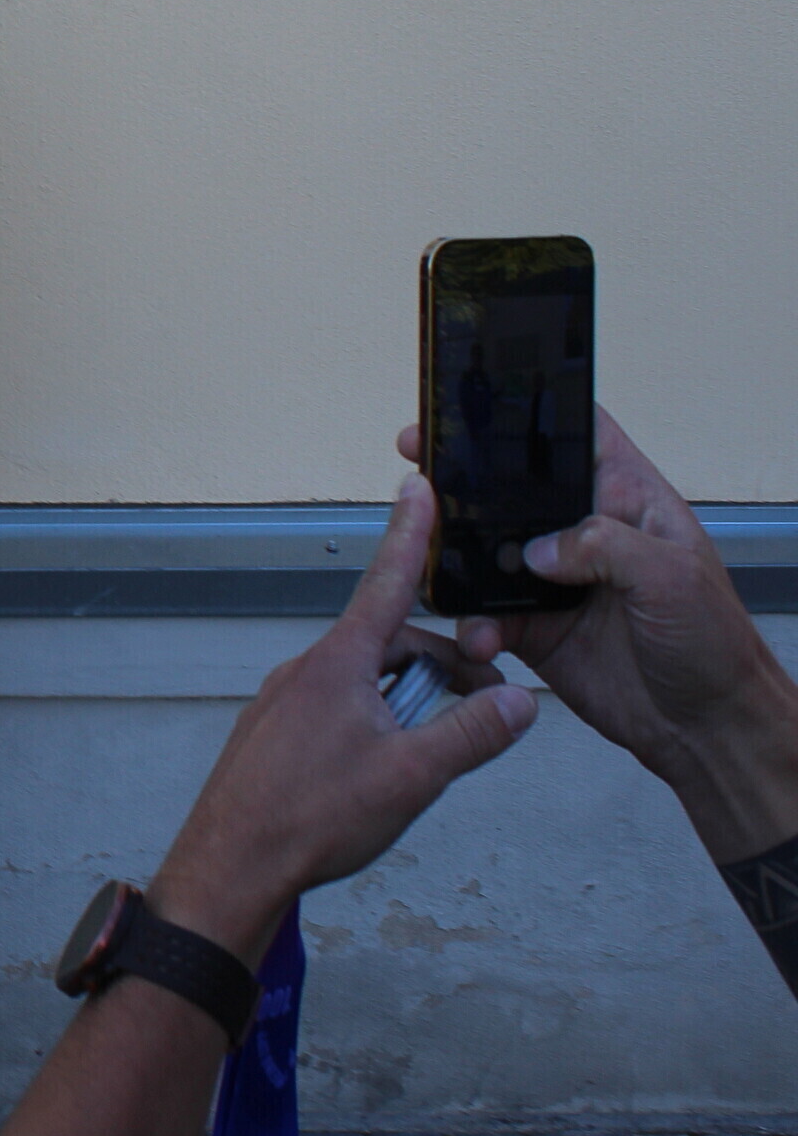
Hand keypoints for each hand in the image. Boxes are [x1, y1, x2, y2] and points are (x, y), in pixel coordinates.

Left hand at [151, 472, 536, 959]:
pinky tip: (387, 769)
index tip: (415, 485)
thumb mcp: (411, 777)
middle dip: (443, 664)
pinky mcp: (275, 735)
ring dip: (411, 701)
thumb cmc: (309, 820)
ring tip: (439, 751)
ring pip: (366, 682)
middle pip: (390, 645)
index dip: (409, 535)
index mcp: (339, 664)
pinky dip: (376, 723)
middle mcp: (306, 671)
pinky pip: (337, 710)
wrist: (229, 868)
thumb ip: (471, 734)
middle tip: (490, 700)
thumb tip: (521, 702)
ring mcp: (285, 702)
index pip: (386, 584)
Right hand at [398, 409, 797, 862]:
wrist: (705, 727)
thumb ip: (606, 545)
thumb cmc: (715, 644)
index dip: (532, 416)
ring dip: (458, 562)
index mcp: (629, 501)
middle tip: (420, 466)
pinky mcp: (536, 628)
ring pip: (488, 554)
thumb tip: (539, 547)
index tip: (479, 408)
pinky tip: (478, 638)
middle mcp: (586, 534)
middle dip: (465, 481)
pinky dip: (472, 626)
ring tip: (435, 567)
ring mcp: (557, 581)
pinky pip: (486, 617)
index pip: (580, 438)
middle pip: (514, 492)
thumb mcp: (674, 576)